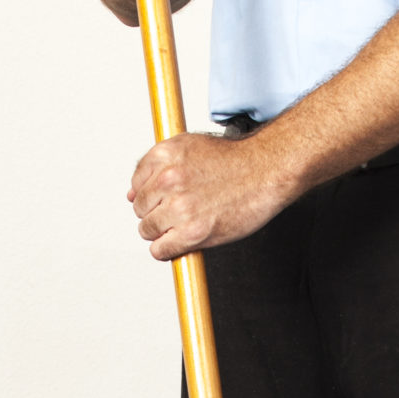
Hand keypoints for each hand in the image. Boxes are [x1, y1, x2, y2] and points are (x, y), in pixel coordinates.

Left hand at [127, 133, 297, 259]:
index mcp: (165, 155)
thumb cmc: (235, 162)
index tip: (165, 197)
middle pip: (140, 208)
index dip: (151, 193)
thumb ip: (159, 166)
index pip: (136, 182)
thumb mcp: (192, 147)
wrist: (267, 172)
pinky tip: (184, 241)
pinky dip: (168, 250)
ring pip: (147, 230)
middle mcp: (168, 179)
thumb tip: (132, 194)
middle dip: (156, 212)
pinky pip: (160, 250)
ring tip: (185, 224)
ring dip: (162, 232)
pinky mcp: (191, 233)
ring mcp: (179, 207)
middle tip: (180, 211)